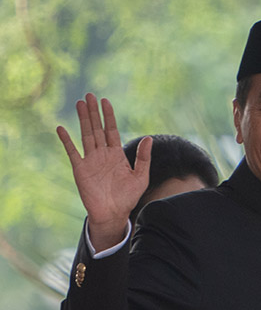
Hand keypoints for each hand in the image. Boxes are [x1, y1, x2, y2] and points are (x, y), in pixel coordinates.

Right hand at [57, 94, 150, 248]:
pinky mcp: (80, 169)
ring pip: (86, 135)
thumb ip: (144, 158)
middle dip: (94, 112)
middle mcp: (103, 155)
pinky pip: (72, 152)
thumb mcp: (141, 177)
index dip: (109, 116)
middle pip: (97, 129)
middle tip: (90, 95)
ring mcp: (91, 161)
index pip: (112, 130)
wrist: (113, 213)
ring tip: (80, 103)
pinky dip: (66, 141)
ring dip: (83, 120)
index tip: (106, 101)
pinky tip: (61, 128)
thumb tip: (150, 138)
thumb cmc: (128, 197)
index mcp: (117, 155)